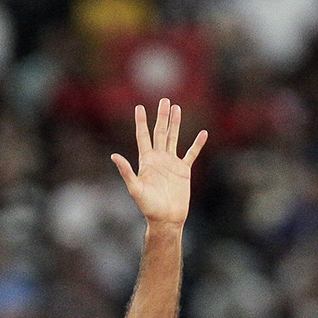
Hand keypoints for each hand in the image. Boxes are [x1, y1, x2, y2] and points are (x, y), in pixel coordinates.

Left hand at [111, 98, 207, 226]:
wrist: (166, 218)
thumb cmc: (148, 206)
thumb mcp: (135, 188)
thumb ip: (126, 171)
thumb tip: (114, 155)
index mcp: (146, 161)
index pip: (143, 136)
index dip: (141, 122)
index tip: (139, 107)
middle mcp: (158, 159)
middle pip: (160, 132)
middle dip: (161, 116)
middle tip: (164, 99)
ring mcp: (171, 164)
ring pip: (174, 138)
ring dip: (176, 123)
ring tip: (177, 108)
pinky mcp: (183, 171)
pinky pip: (191, 154)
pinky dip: (197, 144)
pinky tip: (203, 133)